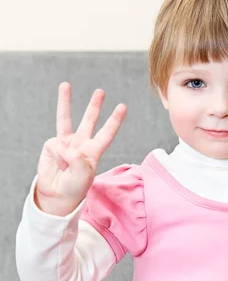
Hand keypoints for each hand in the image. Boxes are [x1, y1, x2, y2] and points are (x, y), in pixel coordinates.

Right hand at [35, 82, 126, 215]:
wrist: (57, 195)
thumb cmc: (74, 188)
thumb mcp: (83, 176)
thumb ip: (77, 159)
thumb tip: (64, 145)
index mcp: (94, 152)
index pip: (107, 133)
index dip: (114, 121)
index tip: (122, 106)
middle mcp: (81, 144)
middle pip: (89, 121)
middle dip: (94, 106)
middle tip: (100, 91)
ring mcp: (66, 143)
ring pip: (66, 119)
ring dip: (66, 102)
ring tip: (65, 84)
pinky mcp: (52, 145)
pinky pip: (55, 146)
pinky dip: (57, 155)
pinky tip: (58, 164)